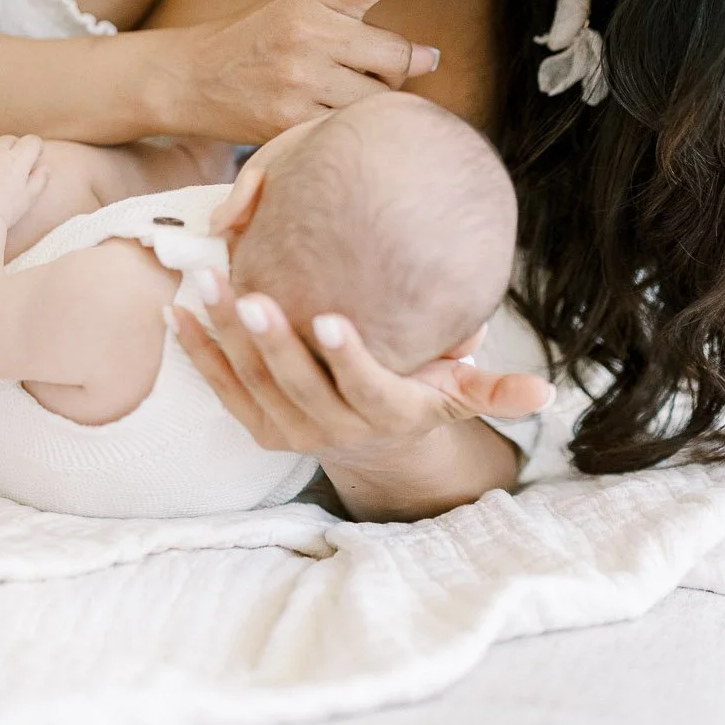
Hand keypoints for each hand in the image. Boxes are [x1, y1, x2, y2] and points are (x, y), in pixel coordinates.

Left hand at [0, 133, 51, 225]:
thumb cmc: (6, 212)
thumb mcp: (30, 198)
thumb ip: (39, 180)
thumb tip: (44, 168)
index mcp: (16, 158)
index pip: (31, 142)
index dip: (35, 148)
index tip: (36, 157)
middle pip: (6, 140)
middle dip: (12, 147)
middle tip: (13, 162)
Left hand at [169, 271, 554, 464]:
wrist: (370, 441)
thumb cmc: (418, 394)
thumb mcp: (456, 394)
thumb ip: (492, 390)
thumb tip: (547, 395)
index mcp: (383, 414)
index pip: (365, 387)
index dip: (346, 356)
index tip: (329, 317)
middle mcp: (332, 430)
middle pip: (296, 383)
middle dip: (269, 339)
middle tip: (249, 291)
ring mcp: (289, 429)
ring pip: (250, 382)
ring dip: (224, 335)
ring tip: (207, 283)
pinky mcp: (256, 423)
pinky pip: (221, 387)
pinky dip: (197, 352)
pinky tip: (177, 310)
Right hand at [171, 0, 458, 142]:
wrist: (191, 78)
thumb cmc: (257, 41)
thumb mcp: (298, 7)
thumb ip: (353, 17)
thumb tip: (429, 57)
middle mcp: (310, 34)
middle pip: (398, 56)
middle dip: (403, 67)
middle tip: (388, 67)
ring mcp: (301, 79)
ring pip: (382, 97)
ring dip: (378, 99)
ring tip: (349, 92)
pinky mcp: (292, 120)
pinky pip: (354, 127)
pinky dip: (354, 125)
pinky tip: (332, 115)